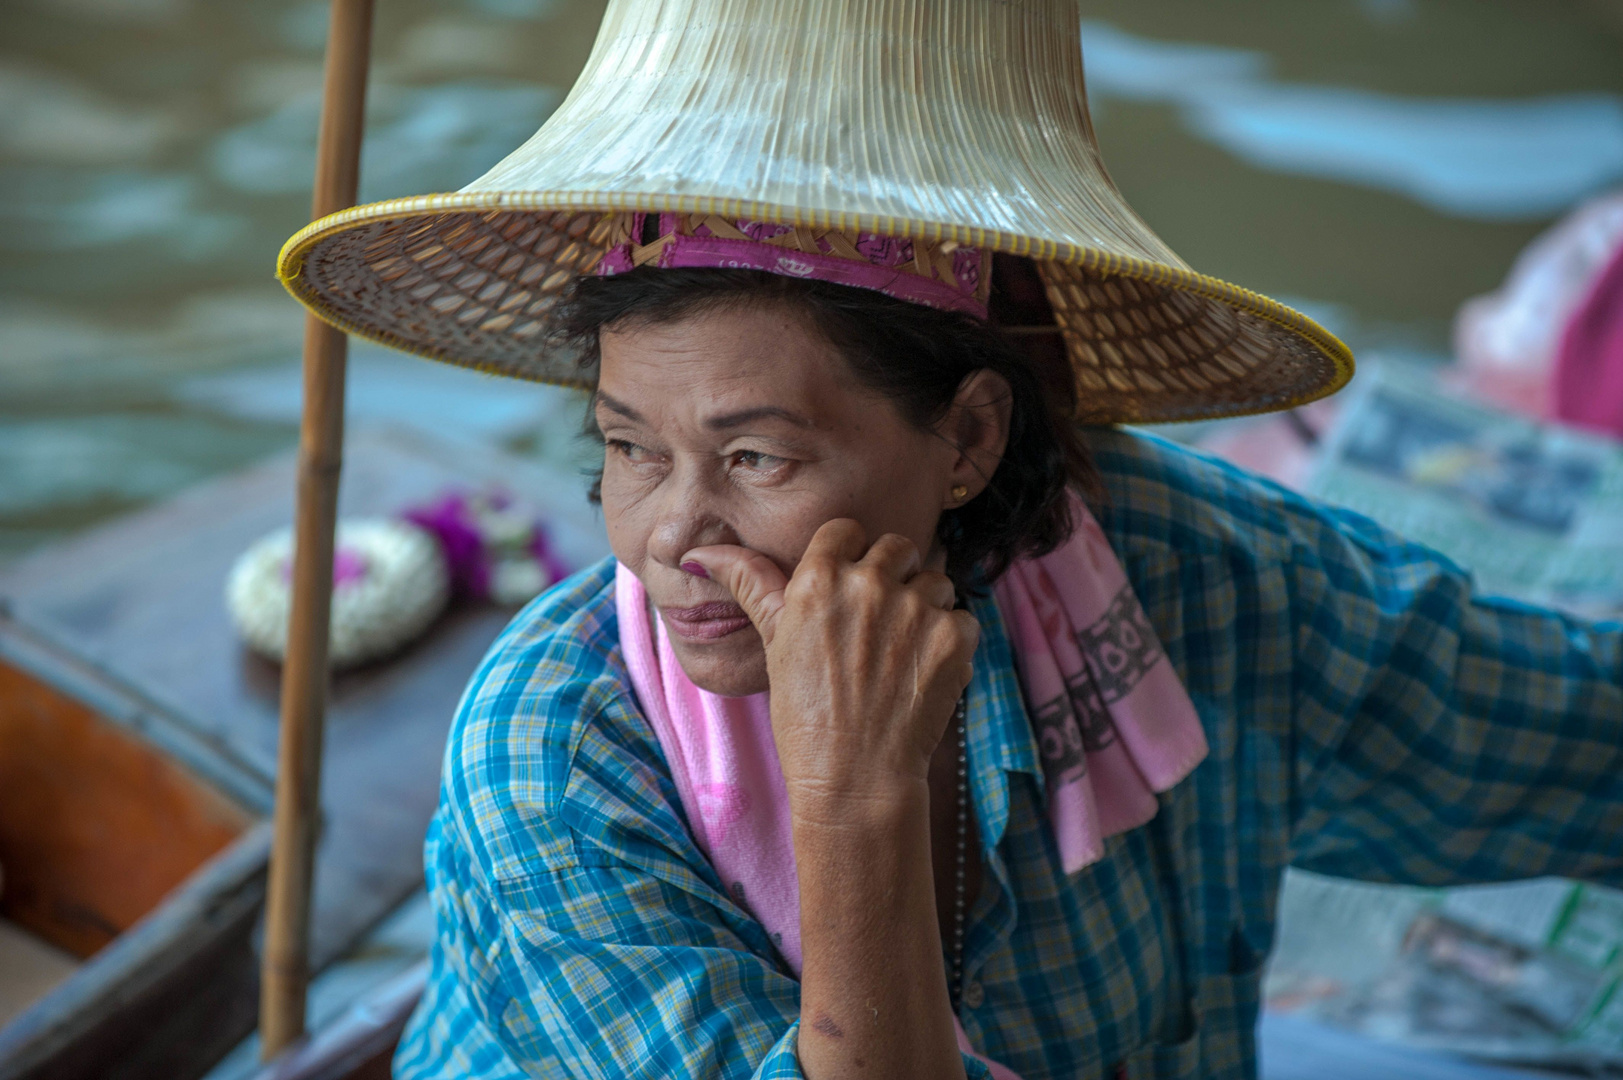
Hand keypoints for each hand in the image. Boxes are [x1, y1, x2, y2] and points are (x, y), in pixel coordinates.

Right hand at [681, 520, 978, 805]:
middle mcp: (870, 583)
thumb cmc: (806, 715)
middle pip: (897, 548)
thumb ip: (749, 583)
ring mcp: (916, 608)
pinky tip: (922, 675)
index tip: (847, 590)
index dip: (849, 557)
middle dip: (892, 577)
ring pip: (935, 581)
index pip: (846, 531)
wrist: (855, 778)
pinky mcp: (953, 636)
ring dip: (925, 609)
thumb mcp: (773, 642)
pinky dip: (950, 644)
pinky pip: (962, 618)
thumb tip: (699, 553)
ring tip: (900, 654)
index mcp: (819, 578)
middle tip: (878, 627)